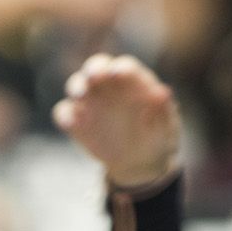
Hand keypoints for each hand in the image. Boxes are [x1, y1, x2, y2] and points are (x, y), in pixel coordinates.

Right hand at [53, 54, 180, 188]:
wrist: (140, 163)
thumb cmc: (157, 139)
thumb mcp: (166, 129)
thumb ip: (164, 111)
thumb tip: (163, 93)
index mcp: (133, 81)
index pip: (124, 67)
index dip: (121, 68)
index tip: (118, 74)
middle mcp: (108, 86)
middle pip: (96, 67)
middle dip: (93, 68)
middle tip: (93, 76)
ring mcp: (90, 102)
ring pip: (77, 85)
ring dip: (77, 87)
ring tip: (81, 96)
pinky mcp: (77, 122)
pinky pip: (64, 113)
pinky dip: (65, 115)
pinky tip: (70, 124)